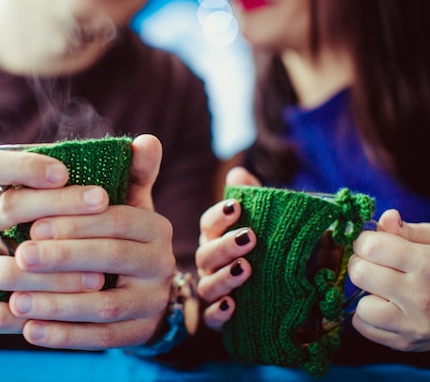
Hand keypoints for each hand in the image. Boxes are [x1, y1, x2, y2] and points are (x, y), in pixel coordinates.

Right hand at [0, 146, 110, 349]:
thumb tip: (65, 169)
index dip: (24, 164)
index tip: (64, 170)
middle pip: (7, 210)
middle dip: (61, 204)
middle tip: (103, 203)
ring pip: (12, 270)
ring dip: (61, 273)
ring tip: (98, 274)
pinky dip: (36, 314)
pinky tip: (66, 313)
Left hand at [9, 134, 175, 349]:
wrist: (142, 290)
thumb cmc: (119, 239)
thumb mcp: (128, 207)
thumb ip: (131, 176)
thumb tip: (146, 140)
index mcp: (155, 227)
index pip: (116, 219)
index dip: (76, 222)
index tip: (34, 225)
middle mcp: (162, 263)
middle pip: (109, 258)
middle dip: (62, 258)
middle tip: (20, 258)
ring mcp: (153, 302)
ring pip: (104, 305)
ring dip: (58, 303)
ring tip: (15, 301)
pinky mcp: (140, 333)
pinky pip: (102, 339)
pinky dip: (65, 336)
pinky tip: (30, 331)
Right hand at [195, 167, 259, 330]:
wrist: (286, 297)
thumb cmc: (270, 253)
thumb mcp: (268, 224)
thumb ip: (254, 199)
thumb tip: (238, 173)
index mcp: (217, 239)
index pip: (208, 225)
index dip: (219, 215)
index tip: (237, 206)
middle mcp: (210, 265)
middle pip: (205, 253)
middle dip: (225, 244)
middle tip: (250, 237)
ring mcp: (214, 292)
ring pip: (207, 285)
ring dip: (224, 277)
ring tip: (246, 269)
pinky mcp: (221, 319)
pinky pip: (212, 318)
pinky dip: (219, 312)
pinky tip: (233, 306)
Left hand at [348, 209, 429, 351]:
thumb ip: (410, 232)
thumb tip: (385, 218)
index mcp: (427, 266)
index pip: (371, 247)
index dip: (366, 240)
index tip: (374, 243)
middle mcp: (420, 297)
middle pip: (360, 273)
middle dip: (361, 264)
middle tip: (375, 264)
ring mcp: (413, 325)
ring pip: (361, 306)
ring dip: (366, 294)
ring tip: (385, 288)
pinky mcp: (406, 343)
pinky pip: (364, 327)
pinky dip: (368, 316)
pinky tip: (386, 306)